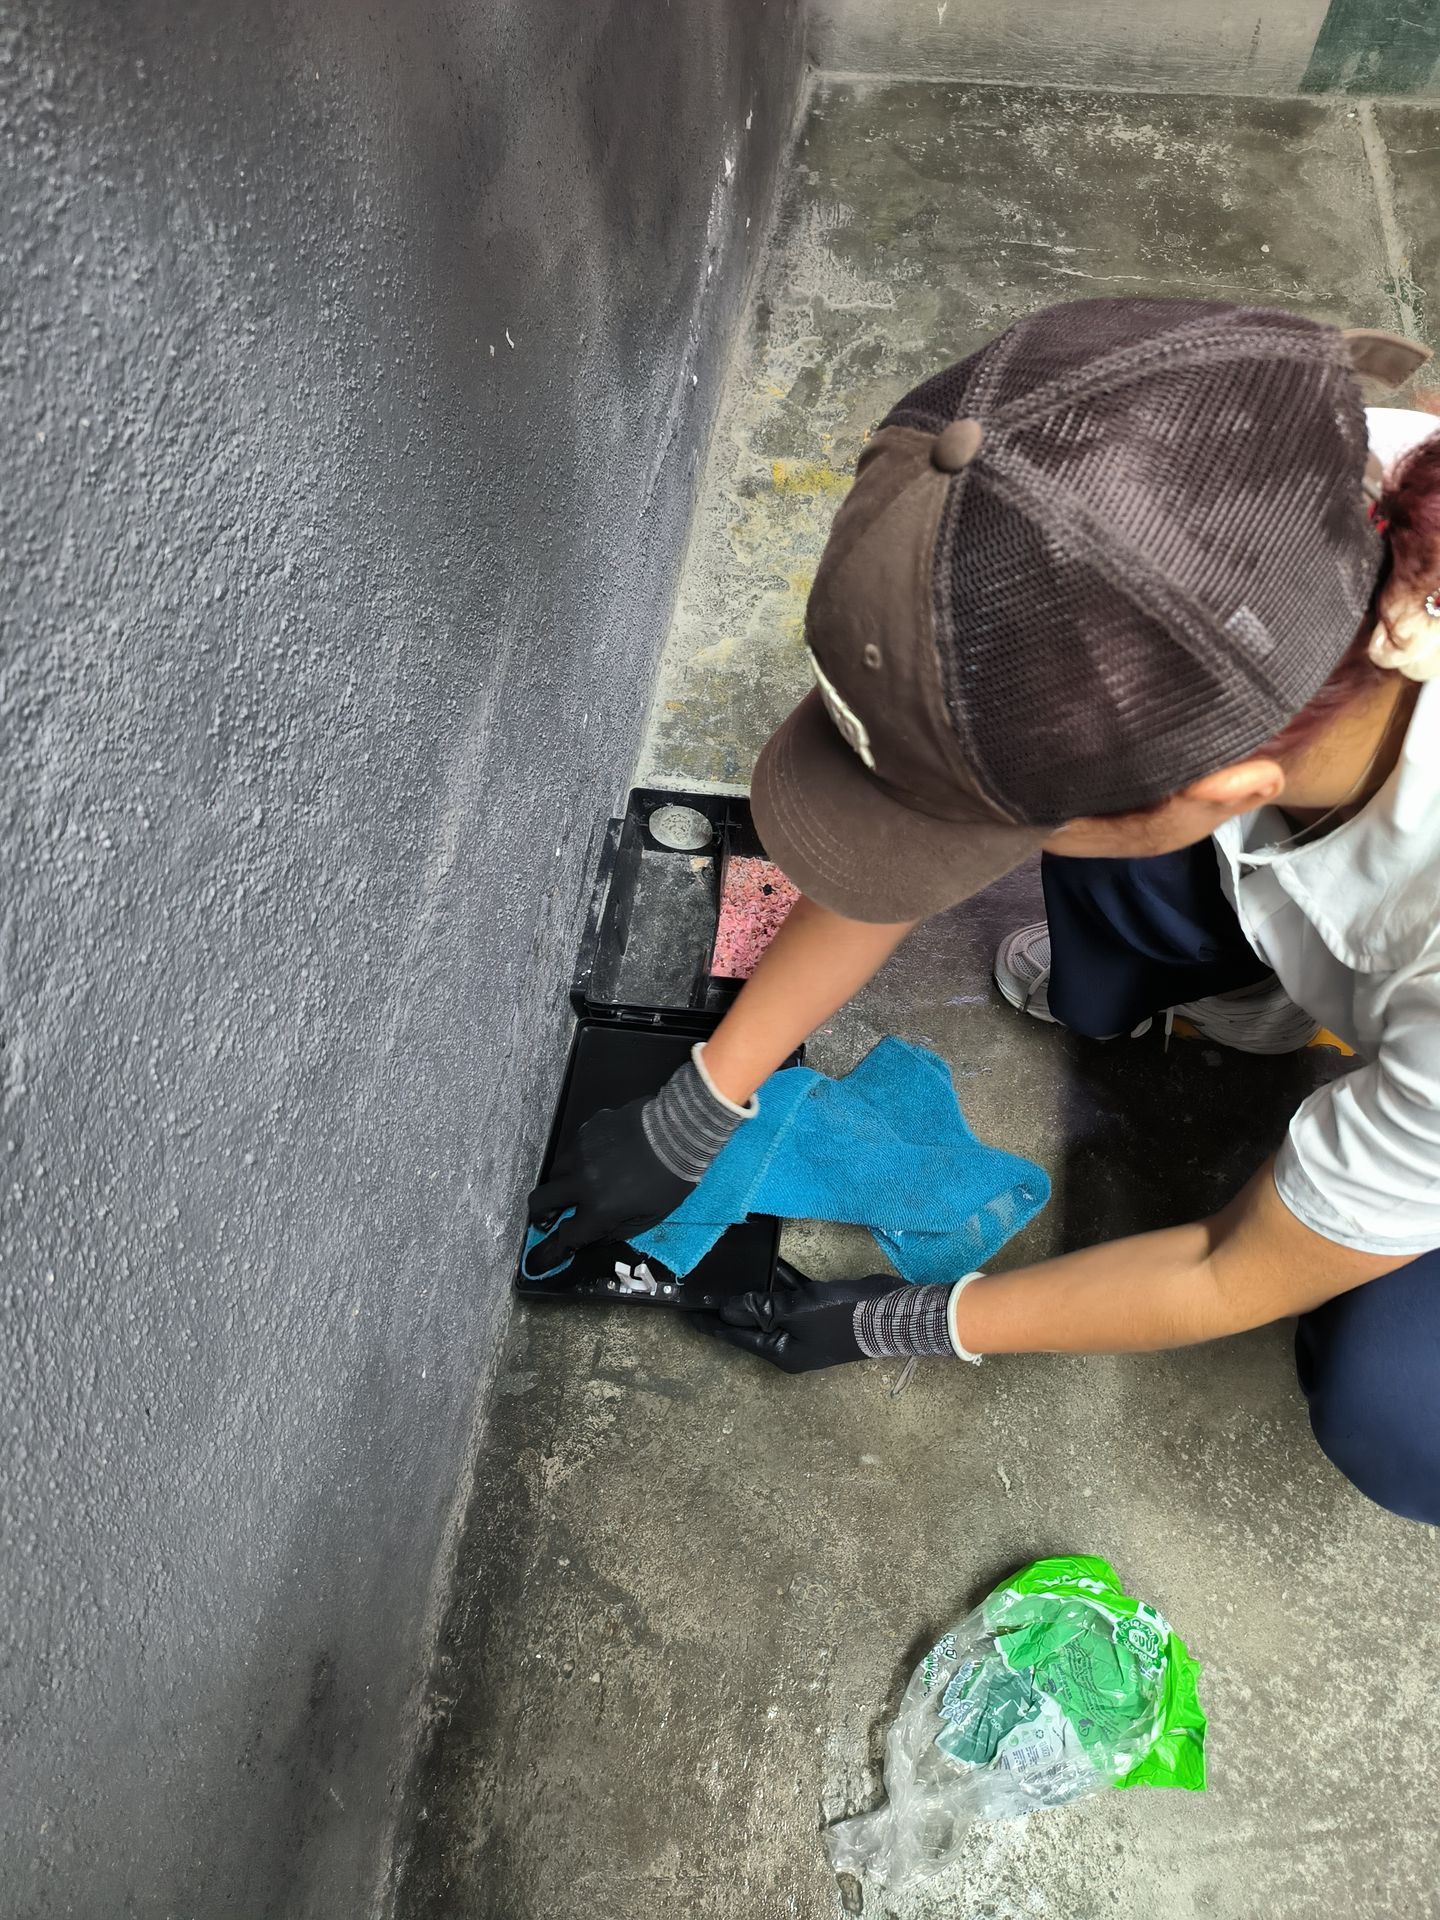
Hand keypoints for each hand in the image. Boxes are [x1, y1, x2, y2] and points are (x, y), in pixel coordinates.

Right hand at [526, 1094, 694, 1272]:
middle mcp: (582, 1180)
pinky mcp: (587, 1129)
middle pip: (541, 1201)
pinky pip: (573, 1149)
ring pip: (555, 1172)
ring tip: (580, 1184)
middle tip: (549, 1218)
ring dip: (563, 1184)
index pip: (566, 1235)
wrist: (681, 1131)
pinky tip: (600, 1158)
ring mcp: (581, 1151)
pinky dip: (580, 1159)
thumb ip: (616, 1231)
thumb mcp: (650, 1217)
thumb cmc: (671, 1180)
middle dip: (541, 1214)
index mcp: (600, 1208)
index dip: (552, 1250)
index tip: (542, 1257)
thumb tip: (592, 1237)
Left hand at [709, 1266, 901, 1372]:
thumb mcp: (796, 1312)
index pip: (737, 1336)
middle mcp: (791, 1342)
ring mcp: (806, 1325)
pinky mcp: (820, 1308)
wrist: (891, 1313)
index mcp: (782, 1352)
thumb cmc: (842, 1317)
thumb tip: (726, 1311)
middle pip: (752, 1321)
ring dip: (756, 1288)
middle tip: (703, 1288)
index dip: (711, 1324)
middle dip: (731, 1305)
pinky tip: (767, 1260)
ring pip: (772, 1305)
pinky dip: (781, 1279)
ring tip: (728, 1272)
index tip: (687, 1315)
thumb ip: (760, 1309)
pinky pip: (793, 1293)